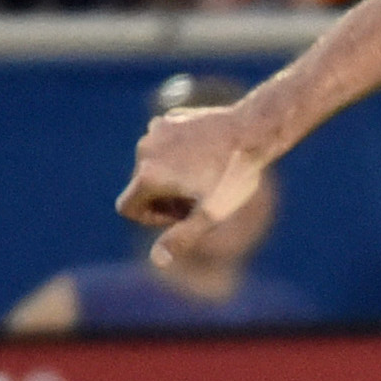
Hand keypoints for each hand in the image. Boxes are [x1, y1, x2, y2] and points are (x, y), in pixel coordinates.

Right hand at [116, 101, 271, 269]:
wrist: (253, 133)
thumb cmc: (234, 178)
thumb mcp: (210, 215)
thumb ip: (181, 238)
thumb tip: (157, 261)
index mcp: (147, 176)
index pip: (127, 208)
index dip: (151, 218)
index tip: (182, 215)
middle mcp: (143, 151)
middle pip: (141, 186)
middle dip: (164, 197)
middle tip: (200, 198)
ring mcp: (155, 131)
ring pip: (152, 164)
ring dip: (170, 175)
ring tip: (204, 177)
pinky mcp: (169, 119)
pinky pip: (163, 143)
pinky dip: (177, 154)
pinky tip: (206, 156)